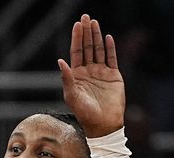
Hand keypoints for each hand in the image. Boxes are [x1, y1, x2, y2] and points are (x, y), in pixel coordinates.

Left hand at [58, 14, 124, 136]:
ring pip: (99, 50)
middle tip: (86, 17)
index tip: (77, 25)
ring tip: (95, 23)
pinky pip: (112, 58)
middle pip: (87, 47)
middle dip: (86, 32)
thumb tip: (60, 60)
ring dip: (97, 36)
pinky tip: (108, 37)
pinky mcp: (113, 76)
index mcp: (77, 75)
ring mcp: (101, 73)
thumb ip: (66, 78)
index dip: (77, 38)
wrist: (103, 124)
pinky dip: (110, 48)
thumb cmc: (84, 113)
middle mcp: (89, 72)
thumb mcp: (72, 96)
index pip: (76, 52)